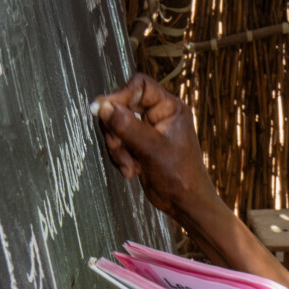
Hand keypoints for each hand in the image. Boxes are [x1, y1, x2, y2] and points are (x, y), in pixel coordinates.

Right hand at [92, 73, 216, 219]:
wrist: (185, 202)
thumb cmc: (179, 175)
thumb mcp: (152, 149)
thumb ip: (127, 127)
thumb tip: (103, 107)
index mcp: (169, 108)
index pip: (140, 85)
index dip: (120, 95)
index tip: (104, 110)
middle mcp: (158, 115)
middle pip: (123, 105)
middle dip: (115, 129)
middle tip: (116, 146)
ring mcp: (147, 130)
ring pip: (117, 125)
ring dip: (117, 147)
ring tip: (128, 165)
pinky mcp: (139, 145)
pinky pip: (118, 142)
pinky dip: (120, 157)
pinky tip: (131, 171)